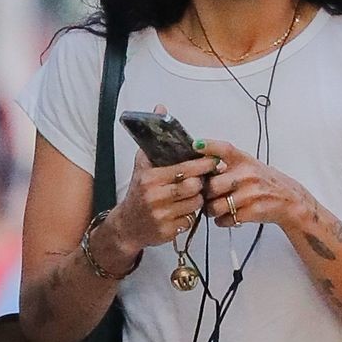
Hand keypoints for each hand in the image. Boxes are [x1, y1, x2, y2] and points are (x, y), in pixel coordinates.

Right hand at [111, 104, 221, 255]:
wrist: (127, 226)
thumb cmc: (139, 191)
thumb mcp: (142, 164)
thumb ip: (154, 138)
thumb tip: (161, 108)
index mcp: (150, 178)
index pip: (185, 169)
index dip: (203, 165)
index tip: (214, 161)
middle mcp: (155, 197)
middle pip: (194, 187)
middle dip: (202, 183)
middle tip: (205, 179)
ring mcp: (162, 216)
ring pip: (196, 204)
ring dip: (199, 199)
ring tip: (194, 194)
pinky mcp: (168, 232)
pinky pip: (190, 220)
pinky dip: (191, 215)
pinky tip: (185, 210)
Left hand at [190, 136, 305, 231]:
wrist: (289, 201)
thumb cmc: (265, 183)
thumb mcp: (249, 165)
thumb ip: (228, 164)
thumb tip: (201, 166)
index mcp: (244, 161)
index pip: (225, 149)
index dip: (209, 146)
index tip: (196, 146)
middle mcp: (246, 175)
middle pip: (211, 186)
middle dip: (205, 194)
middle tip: (206, 196)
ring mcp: (249, 194)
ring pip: (215, 206)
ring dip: (211, 210)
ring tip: (215, 208)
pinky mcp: (251, 211)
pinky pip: (225, 219)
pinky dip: (222, 221)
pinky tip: (227, 216)